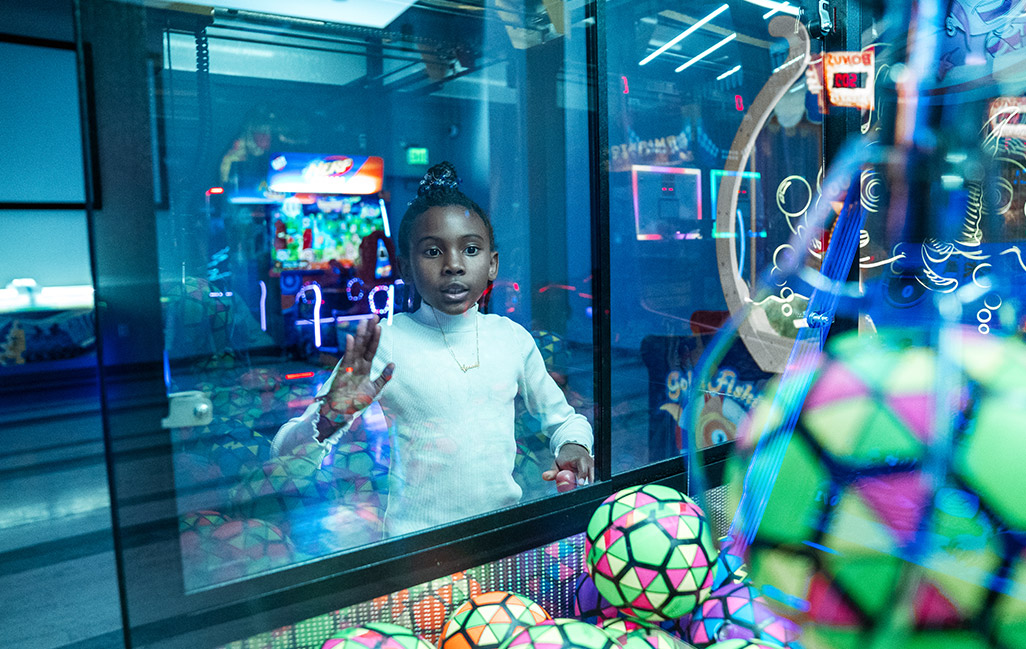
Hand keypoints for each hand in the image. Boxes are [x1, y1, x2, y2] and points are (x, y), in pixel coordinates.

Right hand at [316, 316, 393, 438]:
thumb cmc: (356, 401)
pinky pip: (347, 358)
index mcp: (365, 367)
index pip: (372, 348)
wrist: (342, 412)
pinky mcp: (342, 372)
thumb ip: (384, 377)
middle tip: (374, 316)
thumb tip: (393, 364)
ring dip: (361, 334)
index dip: (376, 337)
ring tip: (365, 321)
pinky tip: (352, 338)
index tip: (380, 325)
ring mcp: (350, 366)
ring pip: (357, 347)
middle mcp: (358, 364)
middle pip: (365, 344)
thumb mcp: (375, 389)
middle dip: (369, 330)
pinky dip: (349, 348)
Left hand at [542, 443, 594, 491]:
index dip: (582, 476)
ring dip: (590, 484)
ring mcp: (594, 466)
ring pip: (595, 477)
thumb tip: (545, 477)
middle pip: (592, 474)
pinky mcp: (596, 470)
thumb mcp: (557, 463)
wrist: (574, 449)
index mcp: (580, 459)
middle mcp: (589, 462)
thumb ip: (552, 472)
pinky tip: (586, 489)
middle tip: (584, 491)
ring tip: (585, 491)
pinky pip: (595, 478)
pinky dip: (591, 484)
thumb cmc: (565, 458)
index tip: (580, 484)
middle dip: (589, 482)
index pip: (583, 468)